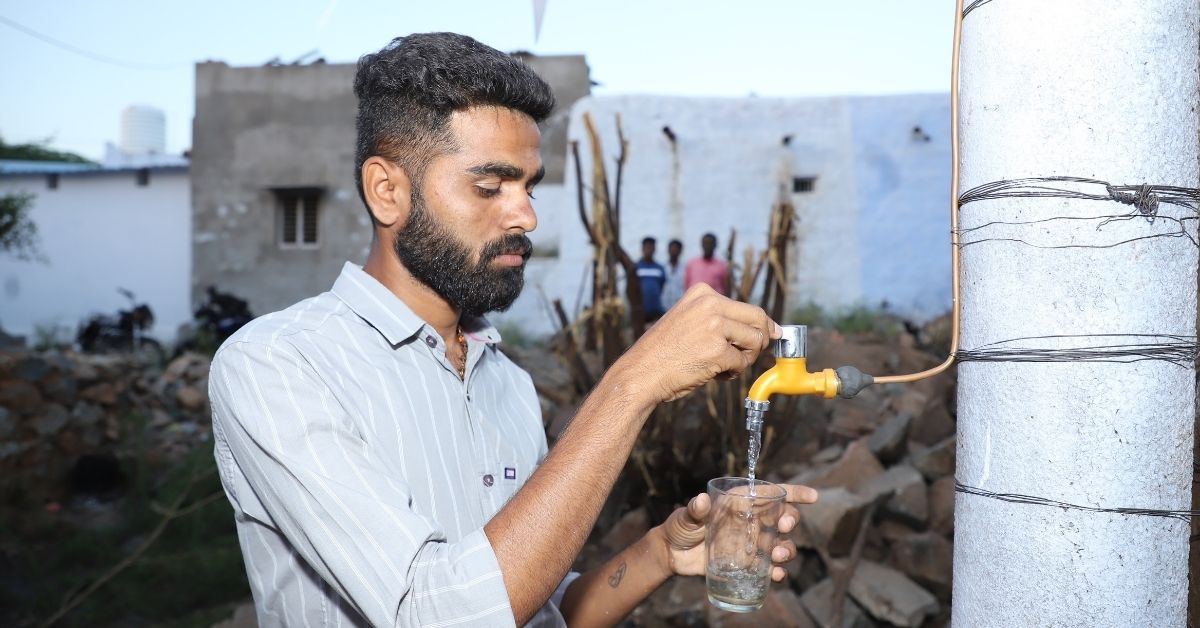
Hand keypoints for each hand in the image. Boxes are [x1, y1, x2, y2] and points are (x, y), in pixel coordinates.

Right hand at [615, 284, 781, 405]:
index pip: (749, 308)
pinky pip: (742, 363)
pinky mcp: (717, 350)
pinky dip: (731, 373)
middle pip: (759, 320)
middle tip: (744, 356)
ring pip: (755, 342)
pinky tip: (711, 373)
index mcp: (702, 293)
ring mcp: (714, 325)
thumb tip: (771, 328)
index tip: (767, 336)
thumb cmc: (664, 352)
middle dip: (758, 342)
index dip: (761, 326)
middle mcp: (710, 303)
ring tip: (721, 365)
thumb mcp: (690, 321)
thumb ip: (722, 319)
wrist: (640, 373)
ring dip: (744, 359)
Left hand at [655, 484, 817, 581]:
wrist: (673, 555)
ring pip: (782, 544)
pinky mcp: (748, 564)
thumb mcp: (685, 517)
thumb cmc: (679, 528)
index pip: (772, 494)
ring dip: (787, 549)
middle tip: (784, 528)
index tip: (813, 497)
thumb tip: (700, 501)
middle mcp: (751, 522)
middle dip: (791, 521)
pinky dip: (778, 572)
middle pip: (783, 518)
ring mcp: (752, 544)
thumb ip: (693, 511)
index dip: (794, 493)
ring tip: (777, 556)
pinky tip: (775, 575)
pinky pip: (770, 568)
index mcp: (741, 503)